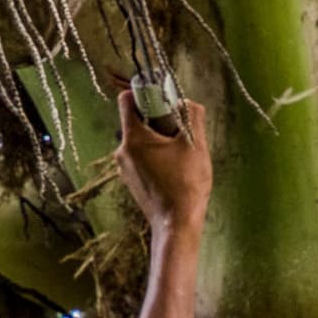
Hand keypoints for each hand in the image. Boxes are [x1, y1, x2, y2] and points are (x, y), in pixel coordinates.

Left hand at [117, 95, 210, 238]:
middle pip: (136, 120)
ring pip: (141, 140)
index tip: (165, 100)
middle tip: (180, 132)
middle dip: (158, 119)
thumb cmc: (185, 184)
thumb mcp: (195, 145)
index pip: (127, 100)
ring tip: (180, 155)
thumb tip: (187, 103)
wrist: (176, 224)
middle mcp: (122, 151)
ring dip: (159, 139)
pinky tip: (174, 170)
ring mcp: (124, 168)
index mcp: (133, 138)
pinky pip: (141, 157)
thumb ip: (192, 116)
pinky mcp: (131, 181)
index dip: (145, 93)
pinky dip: (156, 156)